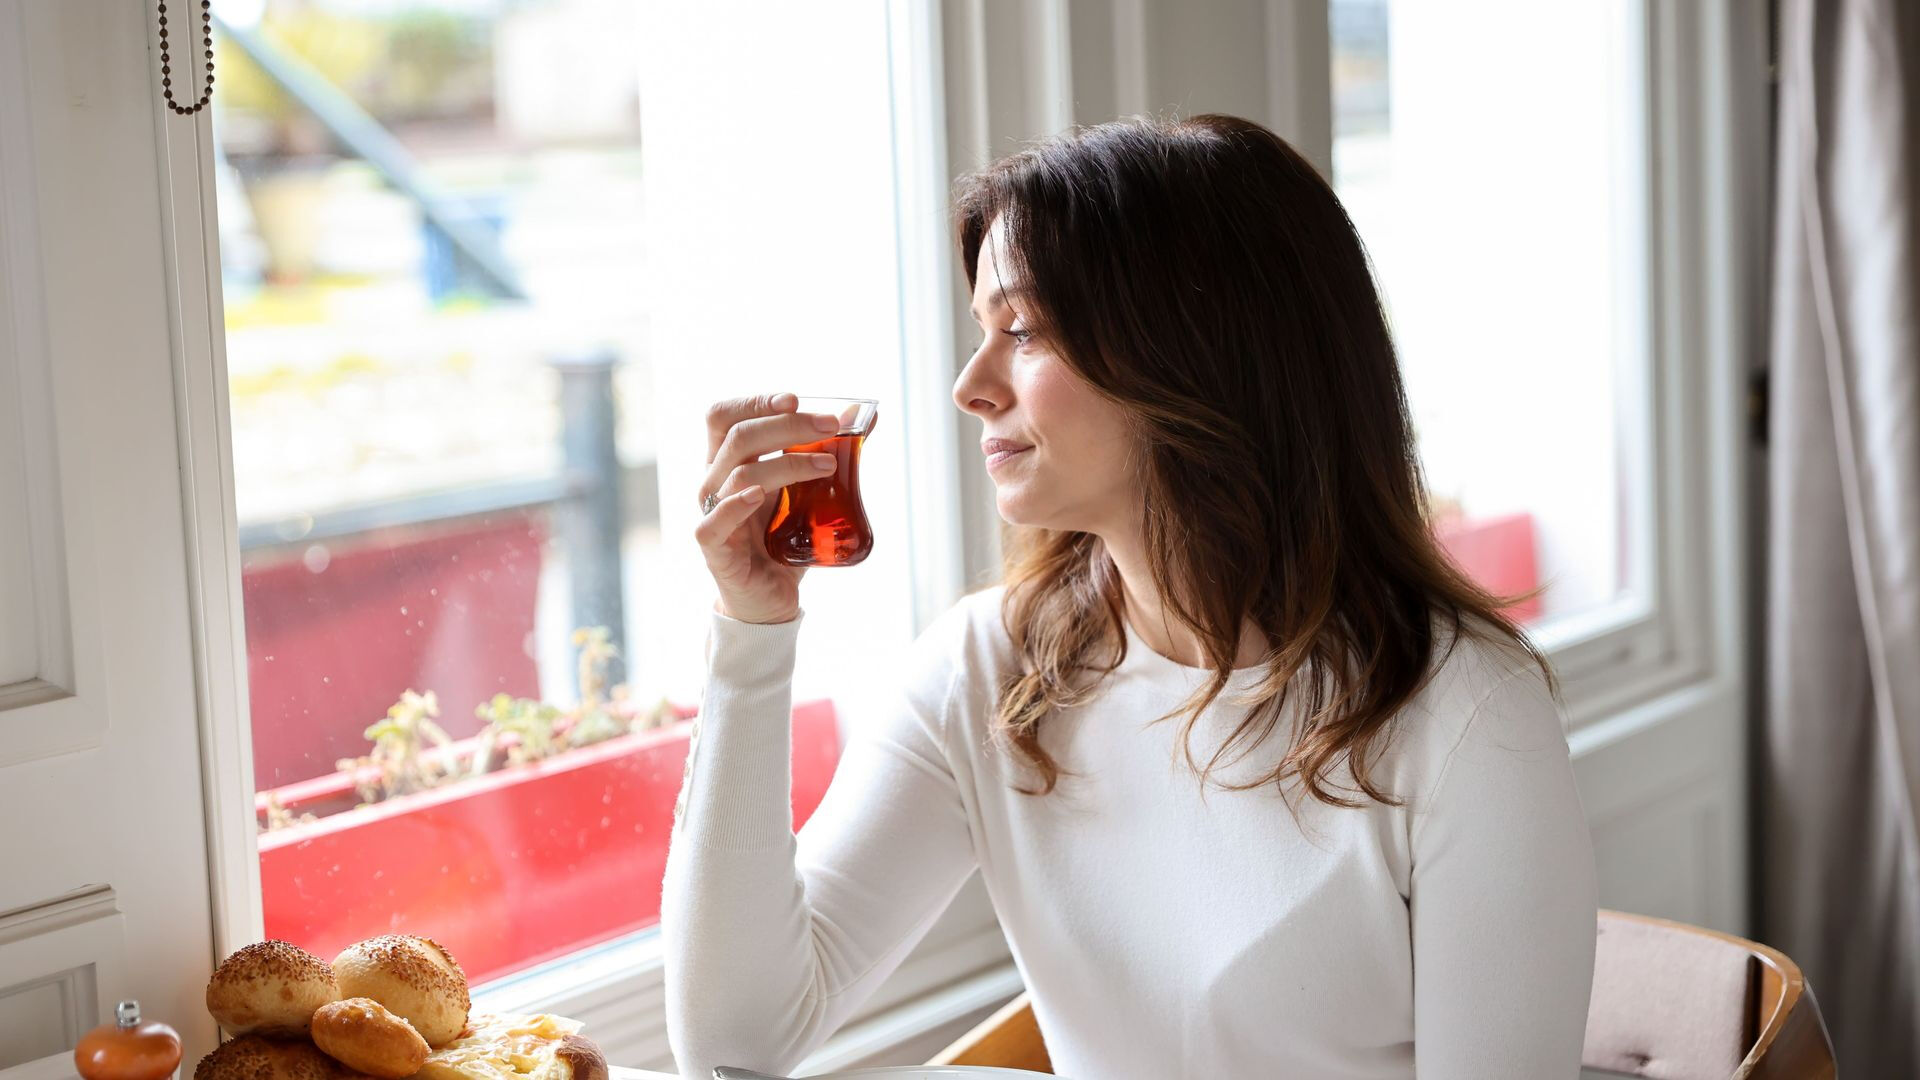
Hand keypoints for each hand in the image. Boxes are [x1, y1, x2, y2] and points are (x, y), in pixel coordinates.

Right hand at [695, 392, 840, 623]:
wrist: (770, 599)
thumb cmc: (784, 541)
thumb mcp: (807, 493)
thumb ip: (824, 455)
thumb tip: (861, 417)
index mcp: (728, 462)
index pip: (725, 416)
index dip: (755, 402)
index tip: (795, 400)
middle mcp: (713, 482)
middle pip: (739, 436)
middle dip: (788, 425)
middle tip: (831, 425)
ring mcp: (710, 513)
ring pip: (739, 473)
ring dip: (787, 463)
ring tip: (828, 465)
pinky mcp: (714, 548)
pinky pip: (715, 521)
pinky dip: (736, 504)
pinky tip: (758, 496)